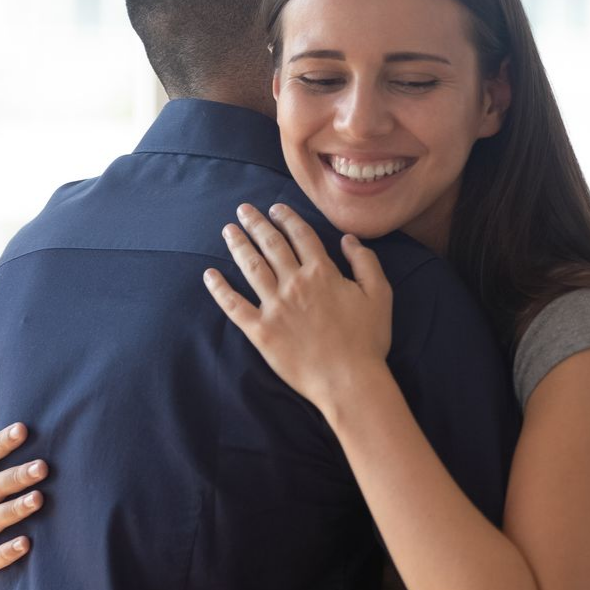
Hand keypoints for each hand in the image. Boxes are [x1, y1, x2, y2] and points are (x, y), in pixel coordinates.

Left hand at [202, 203, 392, 419]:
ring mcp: (275, 307)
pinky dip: (220, 289)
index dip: (287, 218)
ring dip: (238, 245)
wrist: (349, 381)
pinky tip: (209, 275)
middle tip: (243, 210)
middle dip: (256, 224)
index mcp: (323, 272)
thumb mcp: (380, 295)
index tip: (275, 208)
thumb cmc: (367, 340)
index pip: (300, 235)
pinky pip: (234, 305)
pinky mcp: (260, 331)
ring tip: (228, 230)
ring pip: (251, 267)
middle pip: (271, 244)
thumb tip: (348, 239)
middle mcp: (295, 283)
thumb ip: (365, 262)